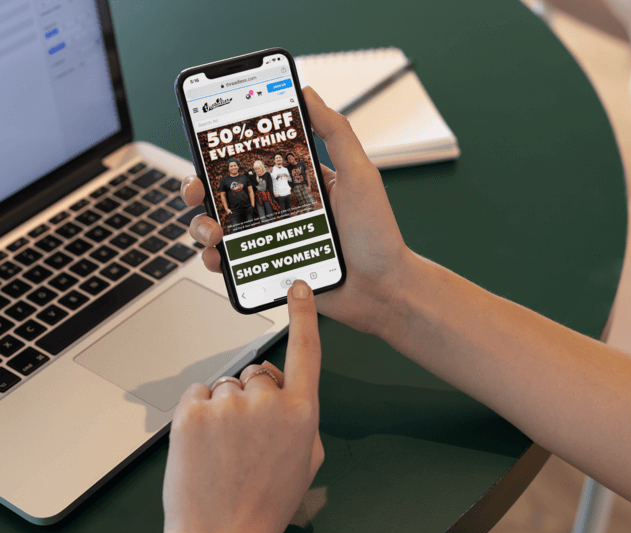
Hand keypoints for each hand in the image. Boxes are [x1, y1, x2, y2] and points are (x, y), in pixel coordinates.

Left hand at [163, 280, 323, 532]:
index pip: (306, 351)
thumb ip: (303, 419)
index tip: (299, 288)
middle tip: (247, 436)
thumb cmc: (266, 503)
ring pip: (227, 386)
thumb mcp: (307, 460)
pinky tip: (205, 445)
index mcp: (302, 413)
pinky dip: (199, 413)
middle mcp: (268, 402)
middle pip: (259, 373)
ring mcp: (227, 406)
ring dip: (225, 408)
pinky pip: (198, 394)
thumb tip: (288, 395)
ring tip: (224, 449)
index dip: (304, 315)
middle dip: (254, 396)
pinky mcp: (191, 413)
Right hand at [181, 86, 411, 333]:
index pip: (253, 158)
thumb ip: (336, 133)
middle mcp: (281, 207)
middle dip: (201, 188)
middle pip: (226, 192)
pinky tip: (219, 258)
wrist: (383, 290)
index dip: (223, 151)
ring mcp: (273, 238)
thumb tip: (308, 93)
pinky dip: (216, 260)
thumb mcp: (361, 175)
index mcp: (299, 180)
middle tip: (198, 192)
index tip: (206, 144)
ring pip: (221, 226)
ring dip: (203, 225)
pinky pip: (233, 262)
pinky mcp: (270, 268)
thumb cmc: (378, 235)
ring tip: (215, 232)